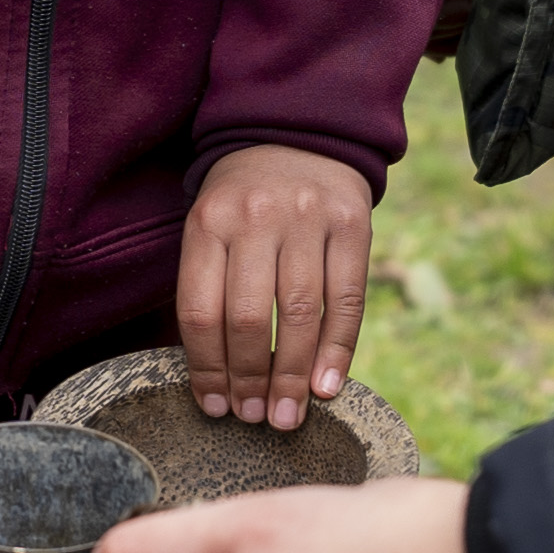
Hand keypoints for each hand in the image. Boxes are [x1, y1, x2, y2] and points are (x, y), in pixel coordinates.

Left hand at [179, 145, 372, 427]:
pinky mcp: (353, 222)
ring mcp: (308, 217)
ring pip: (300, 313)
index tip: (214, 407)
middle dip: (250, 379)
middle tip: (255, 419)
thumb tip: (218, 379)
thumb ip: (211, 286)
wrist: (298, 133)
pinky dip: (338, 349)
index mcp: (209, 222)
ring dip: (292, 375)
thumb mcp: (212, 226)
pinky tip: (326, 386)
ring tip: (286, 416)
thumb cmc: (245, 202)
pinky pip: (347, 299)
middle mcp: (257, 217)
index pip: (200, 311)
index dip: (206, 369)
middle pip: (248, 317)